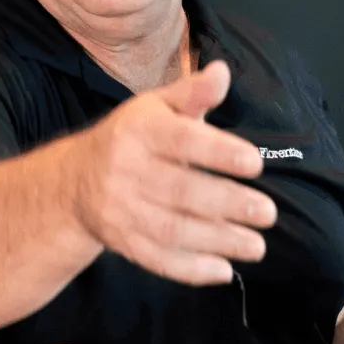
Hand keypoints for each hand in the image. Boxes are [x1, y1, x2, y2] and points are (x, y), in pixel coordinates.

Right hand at [73, 60, 276, 285]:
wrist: (75, 181)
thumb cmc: (132, 138)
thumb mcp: (156, 107)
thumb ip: (192, 93)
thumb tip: (222, 73)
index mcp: (139, 131)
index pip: (182, 141)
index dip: (219, 152)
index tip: (255, 164)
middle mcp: (126, 170)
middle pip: (181, 191)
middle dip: (229, 204)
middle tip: (268, 213)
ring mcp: (121, 210)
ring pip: (173, 231)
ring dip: (219, 241)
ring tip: (257, 246)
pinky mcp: (122, 241)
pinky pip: (158, 260)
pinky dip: (192, 269)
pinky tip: (225, 271)